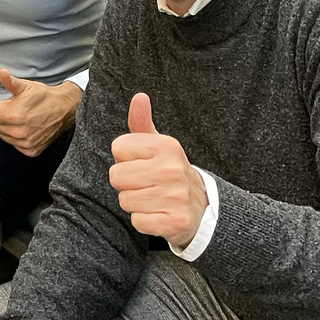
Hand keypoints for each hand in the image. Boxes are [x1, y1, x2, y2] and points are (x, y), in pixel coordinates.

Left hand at [0, 72, 80, 155]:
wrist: (65, 109)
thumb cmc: (45, 97)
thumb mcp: (26, 86)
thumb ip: (10, 82)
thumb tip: (2, 72)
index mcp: (14, 114)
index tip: (7, 105)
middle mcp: (19, 131)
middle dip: (2, 118)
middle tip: (15, 111)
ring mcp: (26, 142)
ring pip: (4, 136)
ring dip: (9, 129)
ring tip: (22, 120)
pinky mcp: (31, 150)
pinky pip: (15, 145)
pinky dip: (18, 138)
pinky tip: (27, 129)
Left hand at [108, 94, 206, 250]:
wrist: (202, 207)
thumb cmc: (170, 172)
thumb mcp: (159, 145)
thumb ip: (142, 122)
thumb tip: (139, 97)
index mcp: (167, 146)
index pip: (118, 148)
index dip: (125, 158)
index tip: (141, 163)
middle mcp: (171, 169)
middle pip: (116, 176)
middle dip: (126, 183)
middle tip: (145, 183)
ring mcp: (175, 196)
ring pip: (125, 200)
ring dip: (135, 203)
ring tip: (153, 198)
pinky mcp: (175, 221)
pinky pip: (137, 221)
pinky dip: (144, 221)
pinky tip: (158, 214)